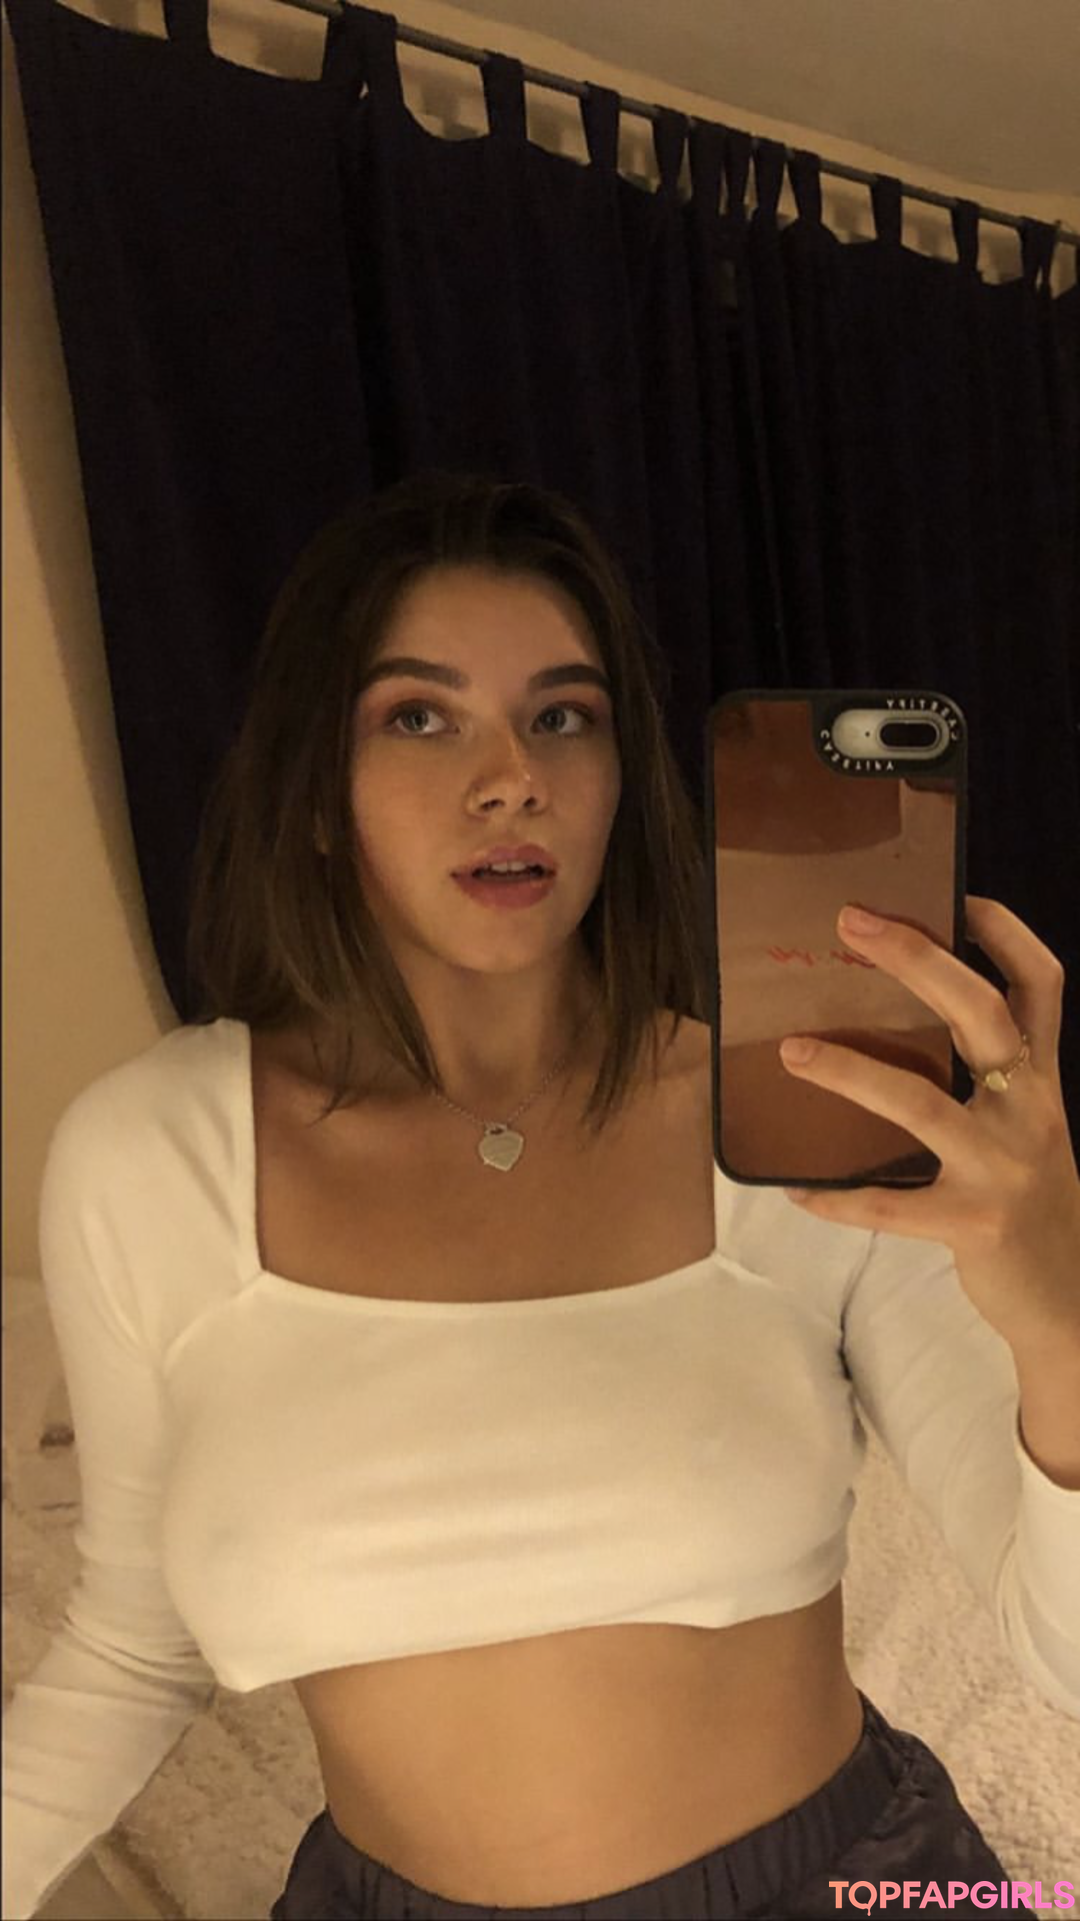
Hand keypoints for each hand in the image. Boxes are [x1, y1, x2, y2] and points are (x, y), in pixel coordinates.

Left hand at [778, 895, 1079, 1357]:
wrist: (1068, 1299)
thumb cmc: (1029, 1197)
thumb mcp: (1026, 1125)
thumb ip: (985, 1077)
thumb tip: (893, 1019)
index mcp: (1040, 1079)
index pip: (1040, 985)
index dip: (1004, 932)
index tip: (955, 893)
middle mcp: (1030, 1111)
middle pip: (981, 1013)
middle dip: (918, 960)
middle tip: (852, 923)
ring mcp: (1003, 1168)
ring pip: (922, 1103)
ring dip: (850, 1071)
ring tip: (791, 1051)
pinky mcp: (972, 1225)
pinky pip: (889, 1204)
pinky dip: (837, 1196)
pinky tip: (796, 1190)